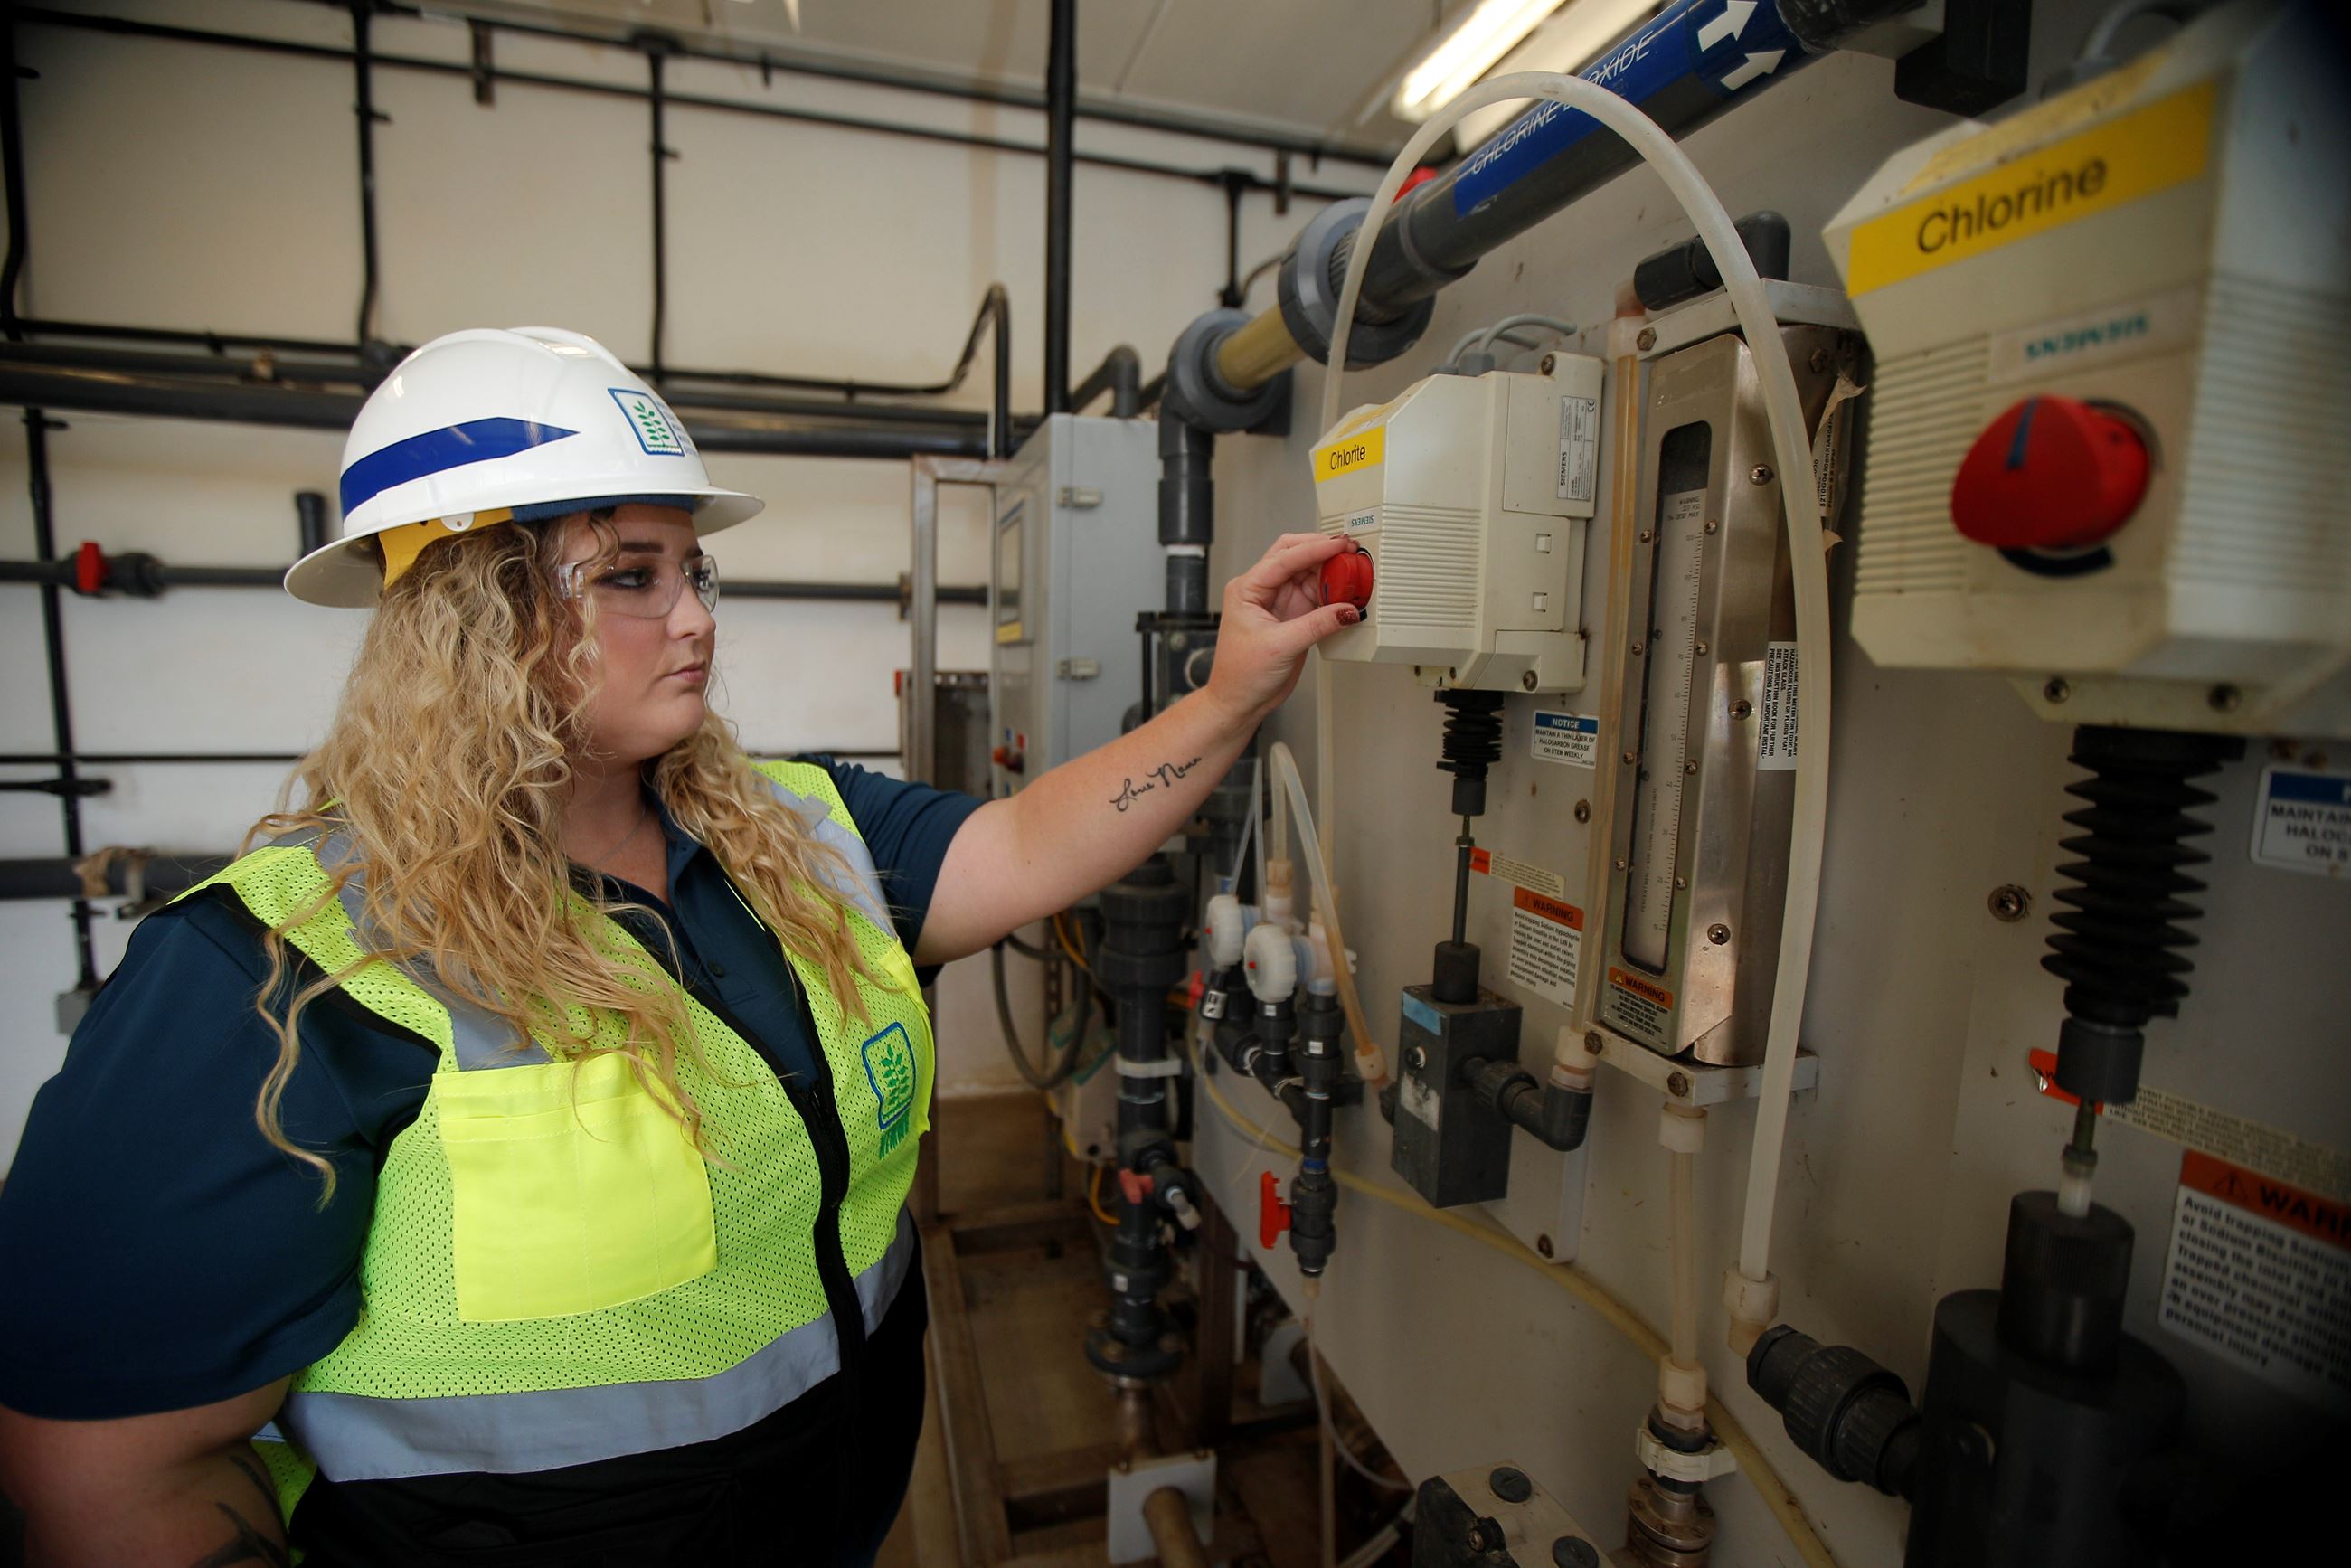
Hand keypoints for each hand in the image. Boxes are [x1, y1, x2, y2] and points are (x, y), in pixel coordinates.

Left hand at [1203, 532, 1358, 727]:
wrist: (1240, 702)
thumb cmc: (1241, 675)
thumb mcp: (1280, 646)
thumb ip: (1316, 625)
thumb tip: (1346, 609)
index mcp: (1247, 589)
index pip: (1284, 558)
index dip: (1314, 548)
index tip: (1338, 544)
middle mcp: (1262, 590)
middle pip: (1295, 555)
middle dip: (1321, 550)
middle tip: (1348, 550)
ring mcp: (1279, 602)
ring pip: (1308, 574)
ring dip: (1330, 571)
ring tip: (1352, 572)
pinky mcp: (1294, 616)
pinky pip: (1317, 595)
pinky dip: (1333, 592)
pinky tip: (1346, 593)